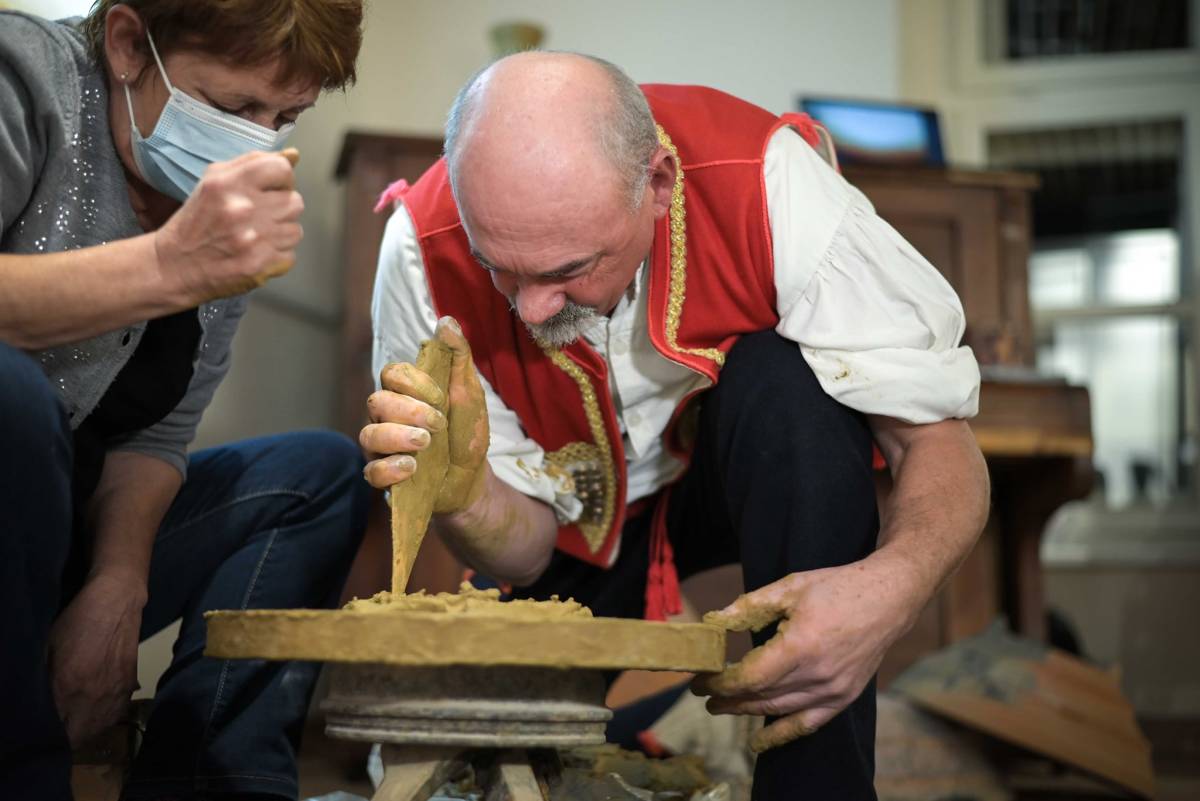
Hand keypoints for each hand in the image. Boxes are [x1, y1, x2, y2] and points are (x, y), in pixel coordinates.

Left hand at [48, 570, 146, 746]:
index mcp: (69, 686)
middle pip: (77, 736)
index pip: (56, 729)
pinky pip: (114, 716)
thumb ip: (45, 683)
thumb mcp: (48, 650)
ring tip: (73, 728)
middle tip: (54, 733)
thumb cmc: (76, 622)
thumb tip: (38, 707)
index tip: (39, 733)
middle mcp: (93, 695)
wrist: (116, 603)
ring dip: (84, 733)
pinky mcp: (129, 686)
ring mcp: (114, 692)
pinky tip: (94, 717)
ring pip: (97, 729)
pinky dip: (102, 722)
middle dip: (64, 739)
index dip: (46, 735)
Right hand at [154, 149, 302, 302]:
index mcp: (229, 182)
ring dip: (280, 235)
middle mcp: (243, 208)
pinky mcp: (260, 265)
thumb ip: (254, 163)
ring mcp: (253, 239)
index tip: (271, 190)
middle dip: (280, 210)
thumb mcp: (215, 181)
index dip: (282, 180)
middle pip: (295, 202)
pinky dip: (276, 257)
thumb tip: (293, 155)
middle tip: (258, 218)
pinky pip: (290, 256)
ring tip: (256, 237)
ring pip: (295, 230)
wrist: (175, 266)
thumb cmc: (197, 222)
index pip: (283, 169)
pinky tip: (255, 254)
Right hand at [361, 316, 489, 513]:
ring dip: (396, 436)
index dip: (413, 382)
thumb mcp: (470, 392)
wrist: (472, 478)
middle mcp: (388, 417)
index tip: (441, 397)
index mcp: (406, 394)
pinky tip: (411, 468)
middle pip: (376, 401)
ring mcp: (383, 447)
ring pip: (369, 435)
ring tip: (425, 443)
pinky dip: (389, 468)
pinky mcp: (384, 477)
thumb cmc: (467, 432)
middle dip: (408, 410)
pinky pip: (371, 470)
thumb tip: (447, 321)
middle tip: (438, 423)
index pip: (391, 373)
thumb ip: (459, 356)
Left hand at [692, 558, 919, 752]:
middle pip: (760, 696)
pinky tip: (759, 741)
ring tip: (720, 708)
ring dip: (745, 712)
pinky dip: (781, 735)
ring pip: (779, 710)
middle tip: (702, 693)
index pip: (750, 677)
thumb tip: (713, 622)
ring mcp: (833, 690)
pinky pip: (807, 724)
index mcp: (801, 645)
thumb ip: (749, 607)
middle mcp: (817, 674)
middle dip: (727, 697)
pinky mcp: (844, 697)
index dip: (721, 683)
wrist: (887, 599)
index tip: (701, 679)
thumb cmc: (837, 588)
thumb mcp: (789, 587)